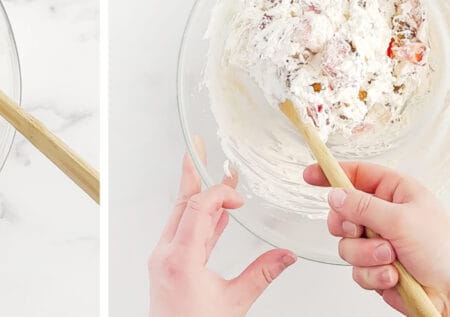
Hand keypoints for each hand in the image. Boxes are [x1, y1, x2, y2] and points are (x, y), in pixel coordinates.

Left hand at [149, 141, 295, 316]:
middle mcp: (166, 254)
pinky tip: (214, 216)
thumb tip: (286, 256)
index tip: (238, 197)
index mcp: (180, 258)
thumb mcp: (234, 304)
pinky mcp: (167, 267)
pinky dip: (199, 220)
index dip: (219, 194)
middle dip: (195, 175)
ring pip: (180, 216)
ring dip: (198, 196)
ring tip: (213, 176)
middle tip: (199, 148)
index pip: (197, 208)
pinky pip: (182, 234)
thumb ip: (261, 275)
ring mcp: (164, 259)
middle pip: (182, 203)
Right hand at [304, 162, 449, 316]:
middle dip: (350, 227)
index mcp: (396, 192)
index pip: (356, 174)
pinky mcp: (381, 271)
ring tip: (391, 259)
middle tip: (360, 231)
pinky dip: (373, 275)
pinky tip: (393, 277)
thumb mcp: (402, 219)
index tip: (309, 176)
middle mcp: (386, 216)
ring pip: (347, 245)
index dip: (331, 173)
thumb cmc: (448, 252)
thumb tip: (334, 194)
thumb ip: (363, 206)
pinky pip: (357, 270)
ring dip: (366, 255)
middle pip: (344, 212)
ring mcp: (382, 244)